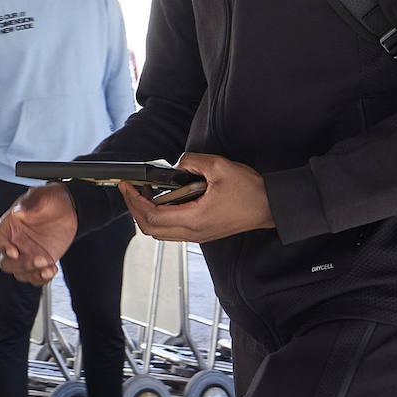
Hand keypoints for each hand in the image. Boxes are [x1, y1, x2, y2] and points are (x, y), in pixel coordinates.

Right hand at [0, 184, 76, 285]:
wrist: (69, 209)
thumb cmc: (50, 200)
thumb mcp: (41, 197)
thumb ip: (29, 205)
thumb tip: (18, 211)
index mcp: (10, 226)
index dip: (2, 248)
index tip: (14, 252)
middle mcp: (16, 243)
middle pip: (7, 263)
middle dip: (21, 265)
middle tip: (39, 259)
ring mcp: (27, 254)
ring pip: (20, 273)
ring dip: (32, 273)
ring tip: (48, 267)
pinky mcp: (40, 262)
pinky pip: (35, 277)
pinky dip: (42, 279)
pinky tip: (51, 270)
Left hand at [119, 152, 274, 242]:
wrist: (269, 207)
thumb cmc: (249, 191)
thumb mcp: (219, 166)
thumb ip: (192, 161)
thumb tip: (178, 162)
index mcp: (193, 219)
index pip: (150, 216)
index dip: (133, 201)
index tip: (126, 186)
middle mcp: (192, 232)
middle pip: (150, 228)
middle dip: (135, 208)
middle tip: (131, 189)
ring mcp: (197, 235)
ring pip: (160, 232)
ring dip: (147, 213)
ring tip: (147, 192)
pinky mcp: (203, 232)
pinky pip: (172, 229)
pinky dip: (161, 216)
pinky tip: (165, 199)